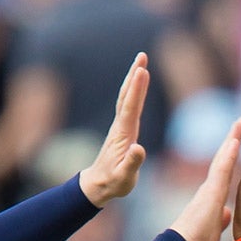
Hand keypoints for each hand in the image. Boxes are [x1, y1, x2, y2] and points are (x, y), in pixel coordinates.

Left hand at [79, 53, 149, 205]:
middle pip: (127, 96)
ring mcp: (120, 126)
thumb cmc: (113, 183)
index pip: (130, 108)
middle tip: (142, 56)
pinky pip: (128, 105)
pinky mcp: (122, 129)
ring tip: (141, 63)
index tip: (143, 71)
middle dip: (135, 76)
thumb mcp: (124, 178)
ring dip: (133, 79)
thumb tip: (139, 149)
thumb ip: (132, 163)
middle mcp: (120, 126)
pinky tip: (137, 85)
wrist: (98, 185)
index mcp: (123, 135)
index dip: (137, 90)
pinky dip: (133, 91)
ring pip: (126, 98)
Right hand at [169, 117, 240, 240]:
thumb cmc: (196, 240)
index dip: (231, 155)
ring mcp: (210, 187)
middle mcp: (210, 186)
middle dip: (232, 139)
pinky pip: (222, 170)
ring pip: (223, 158)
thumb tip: (227, 213)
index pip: (225, 170)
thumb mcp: (214, 227)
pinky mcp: (211, 192)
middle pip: (223, 158)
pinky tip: (235, 141)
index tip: (237, 141)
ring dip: (232, 139)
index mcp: (213, 194)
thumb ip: (221, 217)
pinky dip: (229, 155)